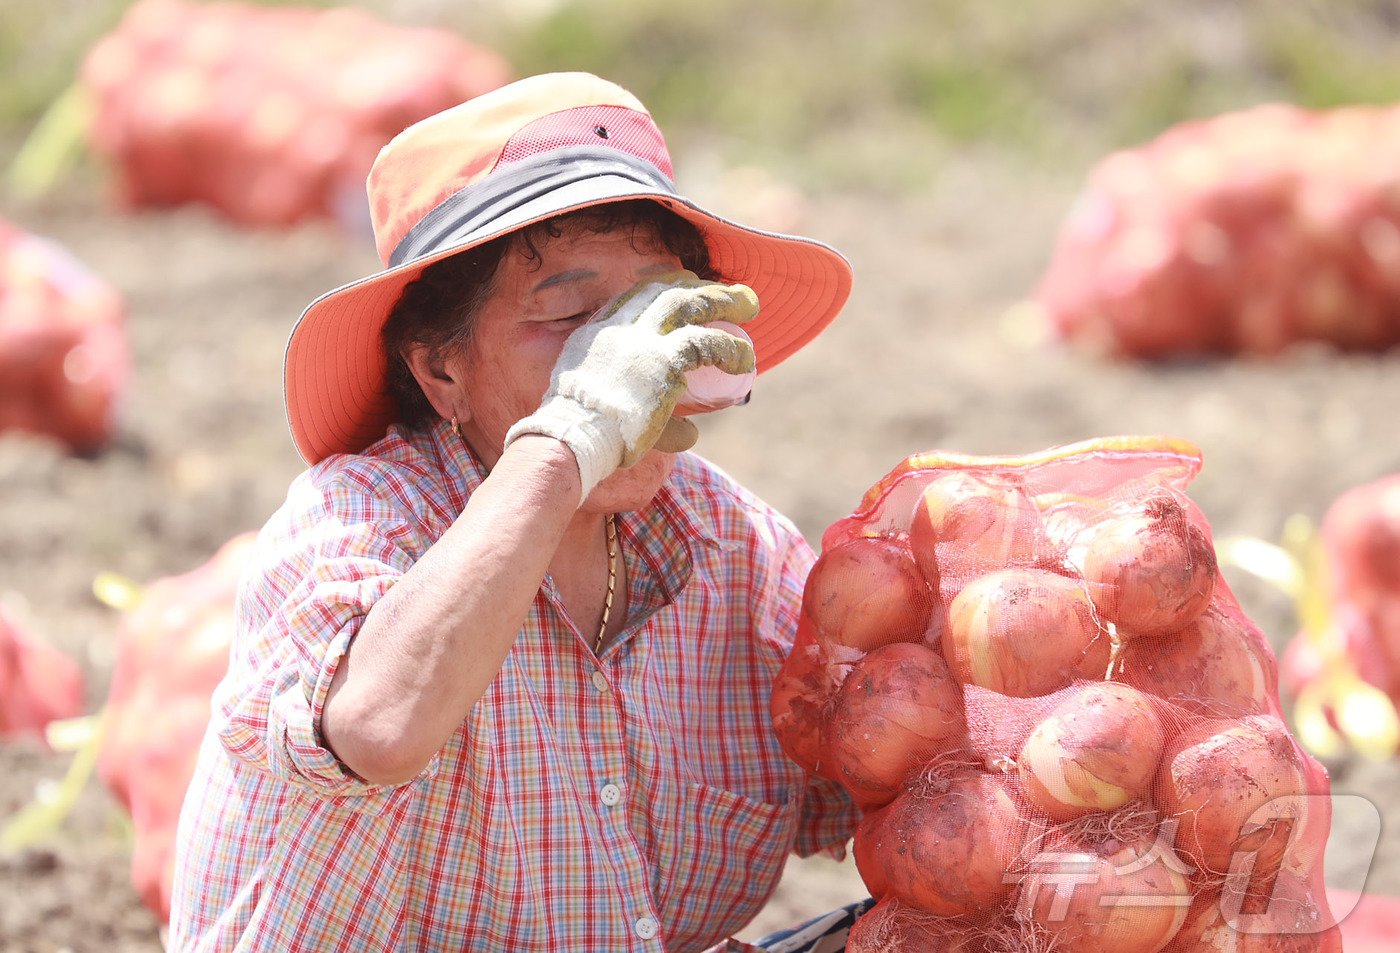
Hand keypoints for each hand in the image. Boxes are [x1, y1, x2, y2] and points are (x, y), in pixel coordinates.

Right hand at [503, 270, 757, 503]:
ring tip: (750, 304)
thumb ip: (646, 415)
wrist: (574, 440)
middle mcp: (617, 329)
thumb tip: (692, 432)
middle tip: (723, 290)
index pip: (632, 297)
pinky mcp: (664, 361)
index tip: (683, 287)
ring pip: (690, 305)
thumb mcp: (601, 411)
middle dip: (696, 285)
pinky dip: (732, 348)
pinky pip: (708, 343)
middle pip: (663, 291)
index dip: (661, 288)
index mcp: (595, 333)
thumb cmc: (586, 437)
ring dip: (723, 300)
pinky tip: (747, 360)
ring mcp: (642, 341)